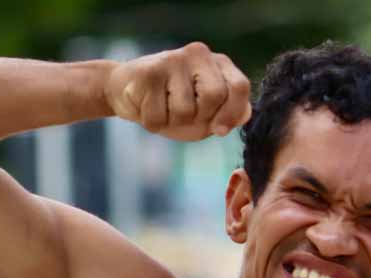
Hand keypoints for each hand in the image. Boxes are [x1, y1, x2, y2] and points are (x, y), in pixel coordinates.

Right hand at [104, 42, 250, 141]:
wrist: (125, 90)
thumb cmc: (172, 105)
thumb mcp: (205, 113)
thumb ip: (229, 114)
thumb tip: (245, 115)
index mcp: (217, 63)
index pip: (239, 86)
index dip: (232, 113)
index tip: (219, 130)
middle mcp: (198, 54)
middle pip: (214, 96)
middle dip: (200, 118)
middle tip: (185, 115)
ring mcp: (172, 59)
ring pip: (185, 111)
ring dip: (173, 123)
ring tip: (163, 108)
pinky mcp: (148, 72)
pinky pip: (159, 117)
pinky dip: (154, 123)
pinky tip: (147, 107)